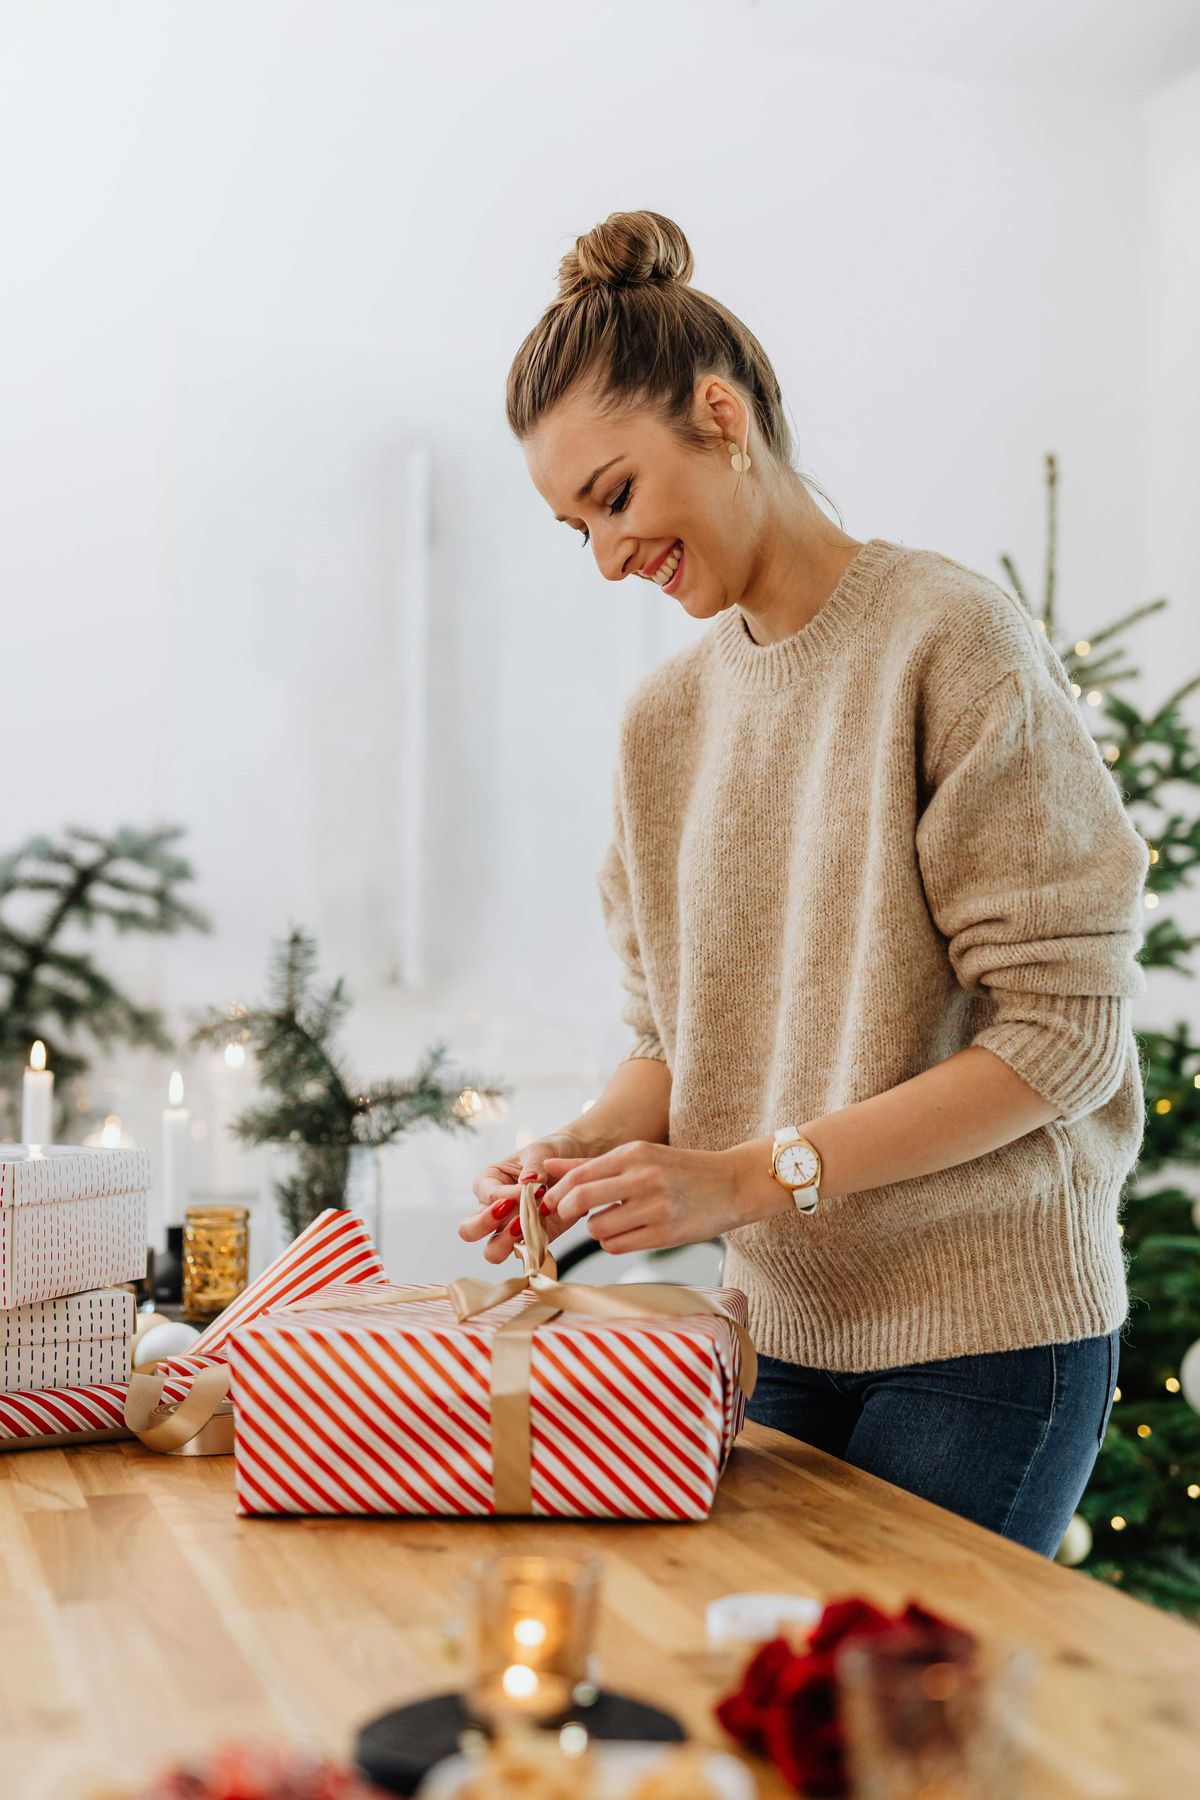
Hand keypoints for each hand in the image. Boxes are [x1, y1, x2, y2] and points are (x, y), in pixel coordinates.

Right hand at [459, 1132, 590, 1266]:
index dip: (502, 1196)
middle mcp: (493, 1209)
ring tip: (528, 1226)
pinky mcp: (532, 1240)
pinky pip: (525, 1255)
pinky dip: (533, 1251)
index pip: (485, 1194)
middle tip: (510, 1212)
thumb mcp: (541, 1151)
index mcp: (489, 1182)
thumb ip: (534, 1166)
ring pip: (492, 1251)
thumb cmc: (549, 1154)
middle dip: (484, 1225)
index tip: (524, 1190)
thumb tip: (529, 1182)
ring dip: (507, 1243)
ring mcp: (510, 1228)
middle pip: (469, 1230)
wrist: (577, 1162)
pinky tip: (545, 1236)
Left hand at [543, 1140, 746, 1255]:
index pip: (578, 1175)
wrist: (733, 1184)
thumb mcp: (639, 1156)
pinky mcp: (666, 1233)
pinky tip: (629, 1232)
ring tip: (613, 1221)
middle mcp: (643, 1177)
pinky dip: (614, 1242)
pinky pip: (618, 1246)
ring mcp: (655, 1207)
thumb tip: (548, 1166)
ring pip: (597, 1228)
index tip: (549, 1202)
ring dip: (596, 1229)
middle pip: (580, 1199)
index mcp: (633, 1154)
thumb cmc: (681, 1170)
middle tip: (566, 1215)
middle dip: (565, 1211)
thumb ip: (591, 1164)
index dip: (556, 1193)